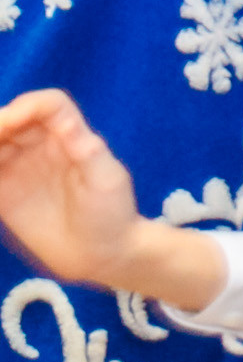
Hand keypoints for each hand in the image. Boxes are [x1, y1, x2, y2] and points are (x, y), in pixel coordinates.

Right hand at [0, 90, 219, 308]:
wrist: (102, 255)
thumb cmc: (113, 213)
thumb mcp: (106, 180)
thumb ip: (86, 151)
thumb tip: (66, 122)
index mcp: (71, 137)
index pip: (47, 106)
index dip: (27, 106)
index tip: (9, 123)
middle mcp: (43, 147)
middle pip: (13, 120)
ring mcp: (22, 168)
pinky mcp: (6, 193)